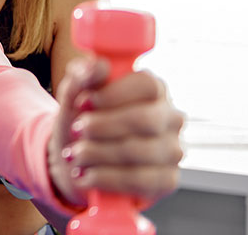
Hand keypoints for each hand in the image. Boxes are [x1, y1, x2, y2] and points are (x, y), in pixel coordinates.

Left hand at [48, 57, 183, 207]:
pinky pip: (140, 181)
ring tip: (74, 154)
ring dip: (98, 153)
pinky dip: (105, 178)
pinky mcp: (168, 180)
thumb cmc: (82, 120)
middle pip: (145, 119)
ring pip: (139, 152)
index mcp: (153, 88)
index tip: (83, 102)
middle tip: (76, 130)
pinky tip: (85, 175)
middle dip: (102, 126)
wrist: (78, 161)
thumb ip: (82, 76)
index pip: (146, 84)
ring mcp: (173, 150)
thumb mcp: (74, 95)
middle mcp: (170, 117)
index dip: (113, 94)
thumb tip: (96, 66)